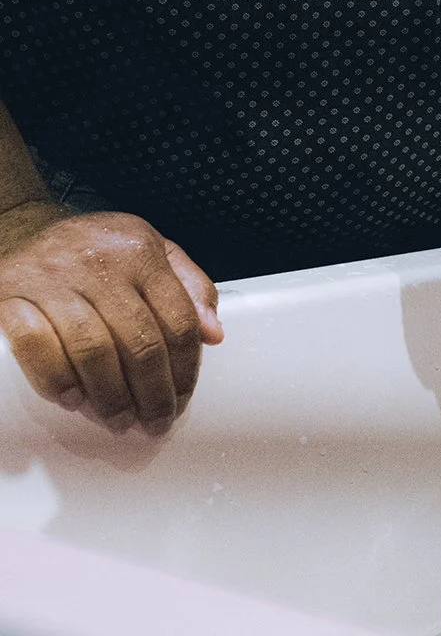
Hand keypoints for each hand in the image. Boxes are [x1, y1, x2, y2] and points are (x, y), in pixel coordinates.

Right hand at [0, 202, 223, 429]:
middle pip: (140, 343)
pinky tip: (74, 400)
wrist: (24, 225)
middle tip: (155, 421)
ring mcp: (51, 279)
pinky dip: (57, 381)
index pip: (178, 321)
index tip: (183, 397)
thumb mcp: (154, 251)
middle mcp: (99, 263)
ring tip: (120, 419)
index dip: (186, 369)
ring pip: (93, 352)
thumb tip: (213, 334)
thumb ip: (190, 287)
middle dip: (152, 393)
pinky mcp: (8, 295)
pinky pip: (35, 347)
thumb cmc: (98, 248)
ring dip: (110, 397)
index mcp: (141, 252)